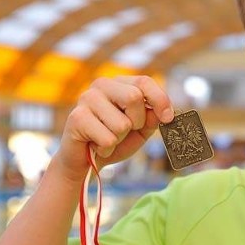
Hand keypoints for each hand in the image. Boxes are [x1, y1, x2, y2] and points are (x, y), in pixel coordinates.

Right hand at [55, 75, 174, 181]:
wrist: (85, 162)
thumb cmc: (114, 141)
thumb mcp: (140, 130)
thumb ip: (152, 118)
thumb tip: (161, 112)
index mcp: (119, 84)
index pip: (144, 81)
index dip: (160, 99)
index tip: (168, 118)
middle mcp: (101, 86)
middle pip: (134, 97)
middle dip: (137, 122)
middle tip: (126, 131)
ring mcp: (86, 99)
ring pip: (122, 123)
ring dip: (120, 139)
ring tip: (108, 139)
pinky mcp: (77, 118)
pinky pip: (108, 138)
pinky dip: (107, 149)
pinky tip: (97, 146)